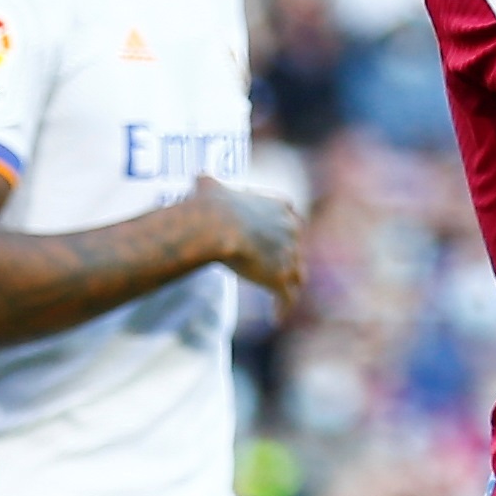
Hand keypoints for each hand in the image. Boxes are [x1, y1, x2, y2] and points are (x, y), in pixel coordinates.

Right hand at [194, 176, 303, 311]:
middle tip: (280, 269)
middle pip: (297, 246)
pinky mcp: (281, 277)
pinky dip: (283, 307)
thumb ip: (209, 182)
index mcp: (280, 207)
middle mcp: (291, 229)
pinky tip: (277, 319)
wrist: (215, 226)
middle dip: (290, 257)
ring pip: (298, 273)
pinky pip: (287, 297)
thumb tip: (198, 176)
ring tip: (284, 295)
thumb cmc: (209, 205)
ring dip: (291, 283)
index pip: (291, 218)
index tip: (277, 238)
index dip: (284, 229)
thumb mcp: (210, 186)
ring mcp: (289, 254)